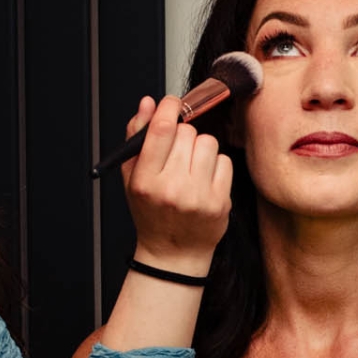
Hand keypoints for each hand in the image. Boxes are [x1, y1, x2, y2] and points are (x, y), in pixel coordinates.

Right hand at [121, 95, 231, 274]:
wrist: (174, 254)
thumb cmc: (153, 213)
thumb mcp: (133, 177)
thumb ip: (137, 137)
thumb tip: (148, 103)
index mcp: (145, 181)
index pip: (162, 130)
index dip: (169, 108)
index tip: (171, 104)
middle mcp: (171, 189)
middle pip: (187, 133)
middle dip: (182, 136)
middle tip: (177, 153)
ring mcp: (198, 197)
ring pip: (208, 143)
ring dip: (200, 149)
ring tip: (191, 168)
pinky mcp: (220, 202)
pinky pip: (224, 161)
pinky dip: (216, 166)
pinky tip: (205, 181)